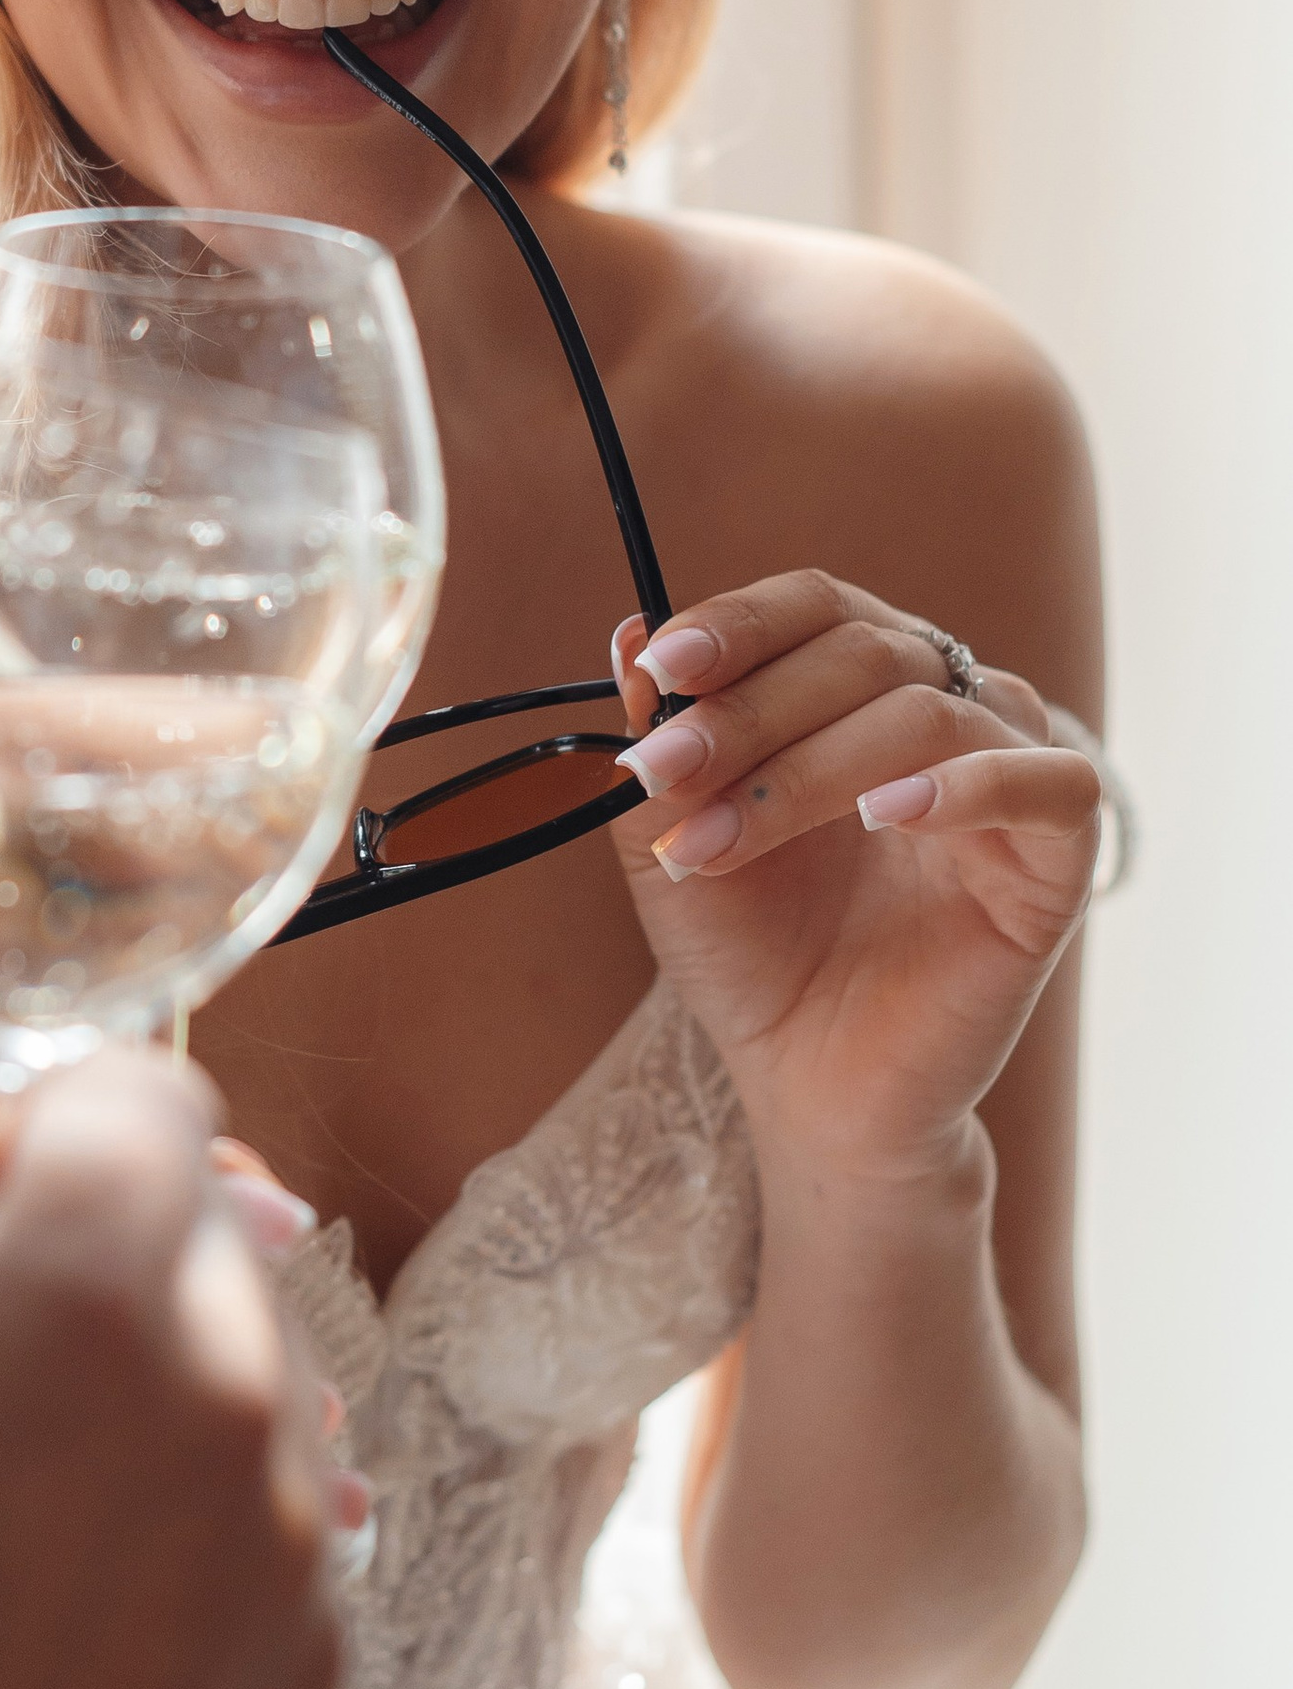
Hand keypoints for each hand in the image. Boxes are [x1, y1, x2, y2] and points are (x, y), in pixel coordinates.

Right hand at [0, 972, 343, 1688]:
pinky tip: (41, 1625)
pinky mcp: (312, 1659)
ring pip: (226, 1370)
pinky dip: (170, 1525)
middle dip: (71, 1253)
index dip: (36, 1115)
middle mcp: (233, 1376)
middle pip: (187, 1224)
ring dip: (129, 1391)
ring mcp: (286, 1528)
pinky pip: (251, 1515)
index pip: (139, 1085)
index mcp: (85, 1276)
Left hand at [606, 576, 1100, 1173]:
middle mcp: (945, 710)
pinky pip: (1052, 783)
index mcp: (858, 688)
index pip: (816, 605)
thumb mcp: (672, 843)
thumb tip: (629, 637)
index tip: (662, 667)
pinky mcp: (1058, 859)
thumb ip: (657, 746)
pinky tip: (882, 816)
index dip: (740, 622)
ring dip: (807, 767)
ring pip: (930, 711)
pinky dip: (965, 785)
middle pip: (863, 650)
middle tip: (662, 775)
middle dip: (746, 711)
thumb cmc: (752, 955)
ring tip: (721, 839)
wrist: (807, 1083)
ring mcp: (1008, 777)